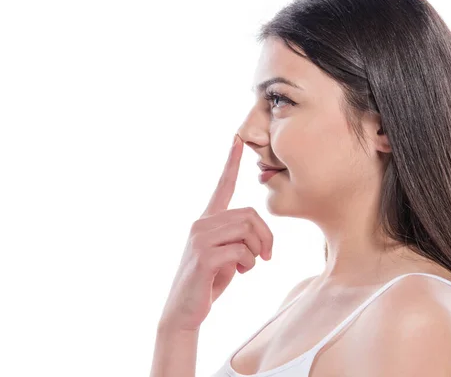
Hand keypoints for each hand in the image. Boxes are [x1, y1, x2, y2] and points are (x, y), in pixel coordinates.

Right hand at [159, 134, 273, 331]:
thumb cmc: (209, 283)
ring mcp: (200, 238)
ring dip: (257, 252)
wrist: (184, 311)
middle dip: (266, 236)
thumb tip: (259, 238)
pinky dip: (248, 264)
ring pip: (247, 230)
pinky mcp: (203, 255)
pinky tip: (239, 273)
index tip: (237, 139)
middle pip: (250, 214)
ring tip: (248, 266)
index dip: (231, 163)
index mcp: (207, 220)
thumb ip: (239, 239)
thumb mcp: (227, 256)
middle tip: (266, 256)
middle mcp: (201, 223)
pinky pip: (241, 250)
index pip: (222, 186)